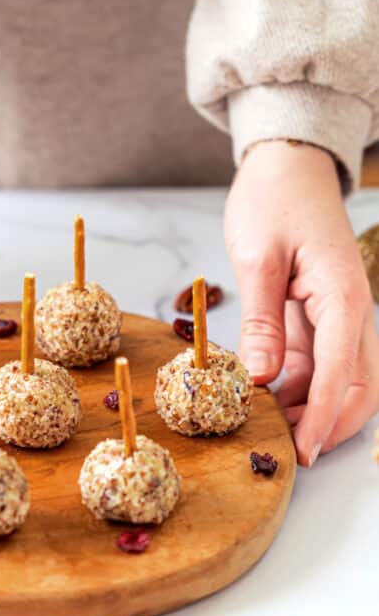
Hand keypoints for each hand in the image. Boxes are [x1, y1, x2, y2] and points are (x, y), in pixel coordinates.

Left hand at [225, 139, 378, 466]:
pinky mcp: (317, 318)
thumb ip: (262, 321)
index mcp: (344, 297)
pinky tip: (262, 397)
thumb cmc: (274, 199)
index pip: (340, 373)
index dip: (322, 417)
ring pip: (337, 381)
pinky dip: (295, 387)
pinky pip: (316, 364)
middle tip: (287, 450)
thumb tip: (263, 378)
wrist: (287, 163)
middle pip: (357, 387)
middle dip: (329, 424)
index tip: (304, 451)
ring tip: (265, 427)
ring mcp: (336, 318)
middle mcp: (351, 313)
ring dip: (310, 408)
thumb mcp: (258, 257)